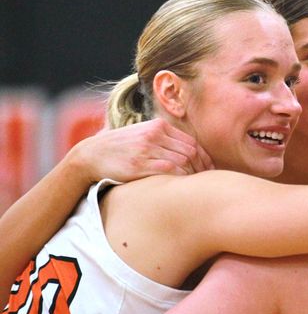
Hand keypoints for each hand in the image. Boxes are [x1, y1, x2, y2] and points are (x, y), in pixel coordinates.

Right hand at [70, 119, 213, 182]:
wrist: (91, 154)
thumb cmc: (122, 148)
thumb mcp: (143, 134)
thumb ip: (165, 139)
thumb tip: (191, 153)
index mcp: (158, 126)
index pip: (192, 142)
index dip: (204, 158)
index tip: (210, 170)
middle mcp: (154, 135)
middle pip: (190, 152)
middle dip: (202, 168)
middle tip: (206, 181)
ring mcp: (146, 149)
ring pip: (182, 161)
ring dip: (192, 175)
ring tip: (196, 186)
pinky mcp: (139, 164)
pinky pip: (169, 171)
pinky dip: (180, 179)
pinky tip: (182, 187)